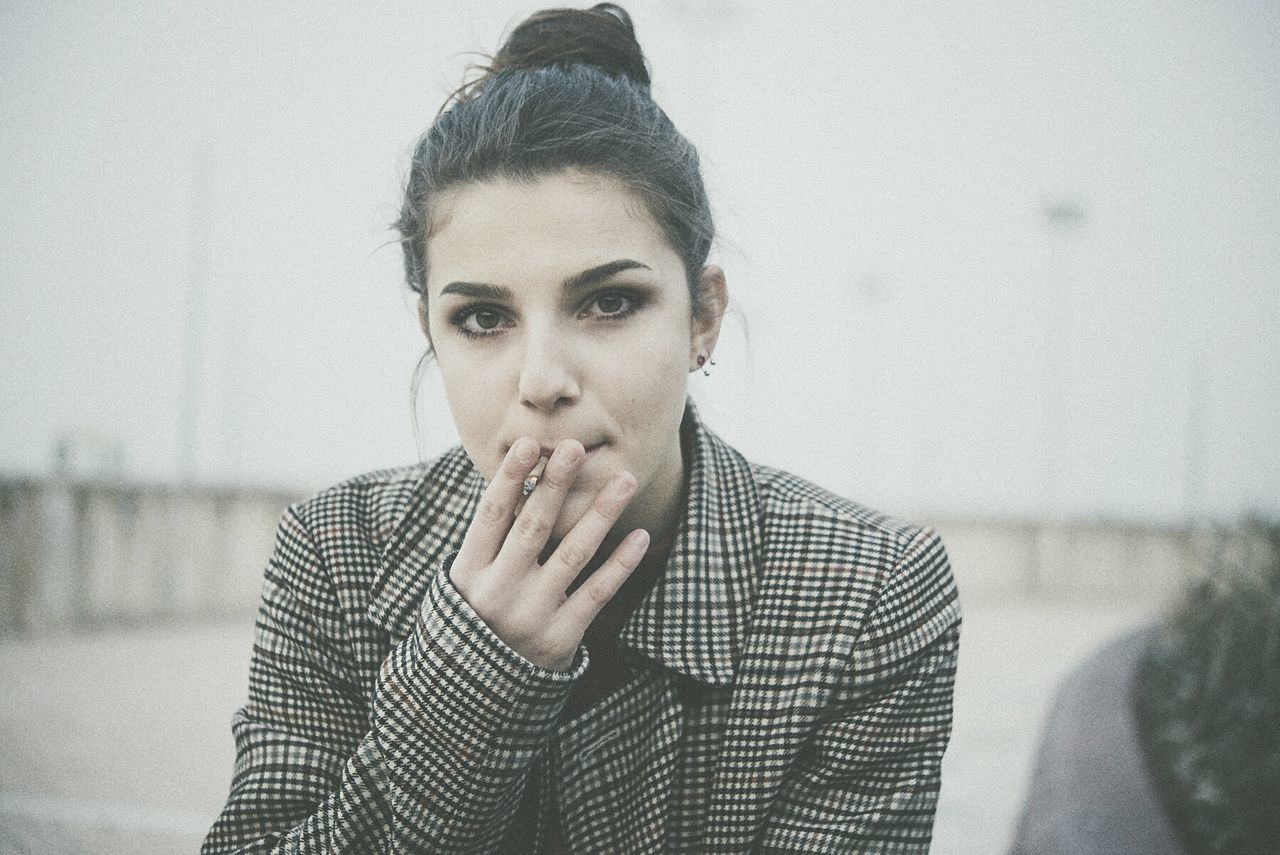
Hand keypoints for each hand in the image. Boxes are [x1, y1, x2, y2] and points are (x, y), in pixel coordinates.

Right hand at [448, 437, 650, 670]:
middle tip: (576, 447)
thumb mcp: (469, 579)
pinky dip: (621, 563)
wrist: (480, 691)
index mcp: (469, 572)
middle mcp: (497, 592)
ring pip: (572, 554)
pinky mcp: (561, 637)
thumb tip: (523, 474)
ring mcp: (531, 615)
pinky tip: (639, 535)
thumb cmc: (480, 615)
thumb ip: (491, 537)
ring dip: (601, 513)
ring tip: (624, 480)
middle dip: (555, 485)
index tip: (532, 443)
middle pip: (532, 527)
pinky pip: (597, 592)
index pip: (491, 514)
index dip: (511, 477)